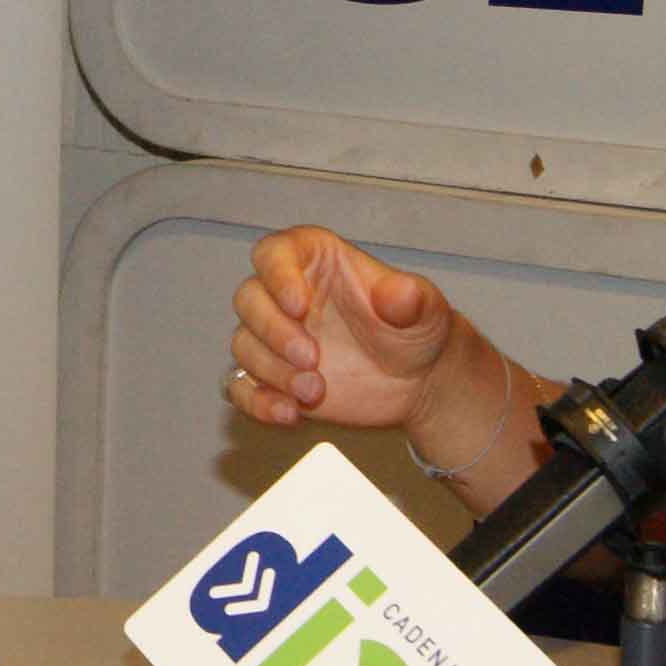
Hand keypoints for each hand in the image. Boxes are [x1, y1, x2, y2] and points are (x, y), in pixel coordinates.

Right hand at [227, 225, 457, 430]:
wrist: (420, 382)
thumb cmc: (418, 331)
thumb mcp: (426, 310)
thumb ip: (412, 298)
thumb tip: (397, 292)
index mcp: (320, 264)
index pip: (276, 251)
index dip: (277, 274)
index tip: (299, 305)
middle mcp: (288, 296)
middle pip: (249, 298)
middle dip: (273, 331)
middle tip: (312, 358)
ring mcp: (276, 338)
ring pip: (243, 345)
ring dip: (272, 371)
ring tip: (315, 390)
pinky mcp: (272, 377)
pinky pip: (239, 386)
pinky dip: (256, 402)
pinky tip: (290, 414)